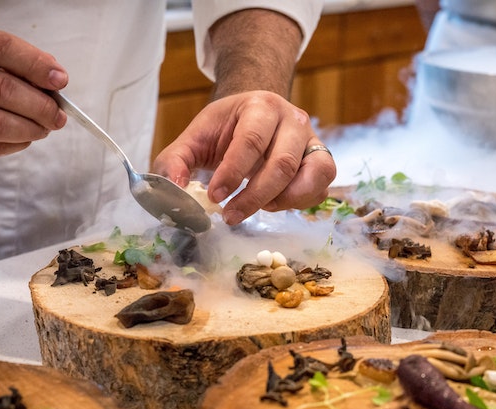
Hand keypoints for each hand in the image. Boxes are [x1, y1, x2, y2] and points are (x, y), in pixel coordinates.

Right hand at [0, 29, 67, 168]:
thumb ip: (11, 66)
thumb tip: (54, 78)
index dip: (35, 63)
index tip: (60, 80)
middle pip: (1, 88)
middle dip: (40, 105)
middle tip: (58, 115)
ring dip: (31, 128)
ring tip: (44, 128)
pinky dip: (16, 144)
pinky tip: (23, 139)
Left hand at [153, 90, 335, 225]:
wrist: (256, 115)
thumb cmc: (225, 128)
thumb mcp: (195, 138)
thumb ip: (175, 161)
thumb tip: (174, 190)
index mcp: (260, 106)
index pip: (250, 141)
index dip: (233, 173)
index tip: (215, 197)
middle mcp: (293, 120)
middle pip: (282, 163)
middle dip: (254, 196)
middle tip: (230, 216)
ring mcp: (312, 140)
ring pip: (312, 176)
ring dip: (282, 201)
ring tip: (258, 208)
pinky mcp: (322, 161)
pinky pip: (321, 188)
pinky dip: (299, 203)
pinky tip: (274, 203)